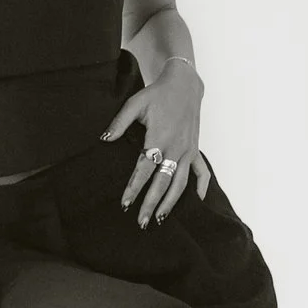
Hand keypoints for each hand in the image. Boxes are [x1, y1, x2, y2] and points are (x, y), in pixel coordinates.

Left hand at [104, 64, 209, 224]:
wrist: (184, 85)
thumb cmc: (157, 94)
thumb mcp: (135, 103)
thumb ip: (119, 122)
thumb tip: (105, 139)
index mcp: (159, 137)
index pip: (144, 169)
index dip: (134, 188)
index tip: (125, 204)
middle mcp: (176, 148)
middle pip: (162, 182)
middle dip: (151, 203)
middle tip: (141, 222)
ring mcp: (188, 150)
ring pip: (180, 182)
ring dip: (171, 202)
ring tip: (159, 218)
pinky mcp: (195, 149)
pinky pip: (201, 171)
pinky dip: (201, 186)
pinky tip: (197, 201)